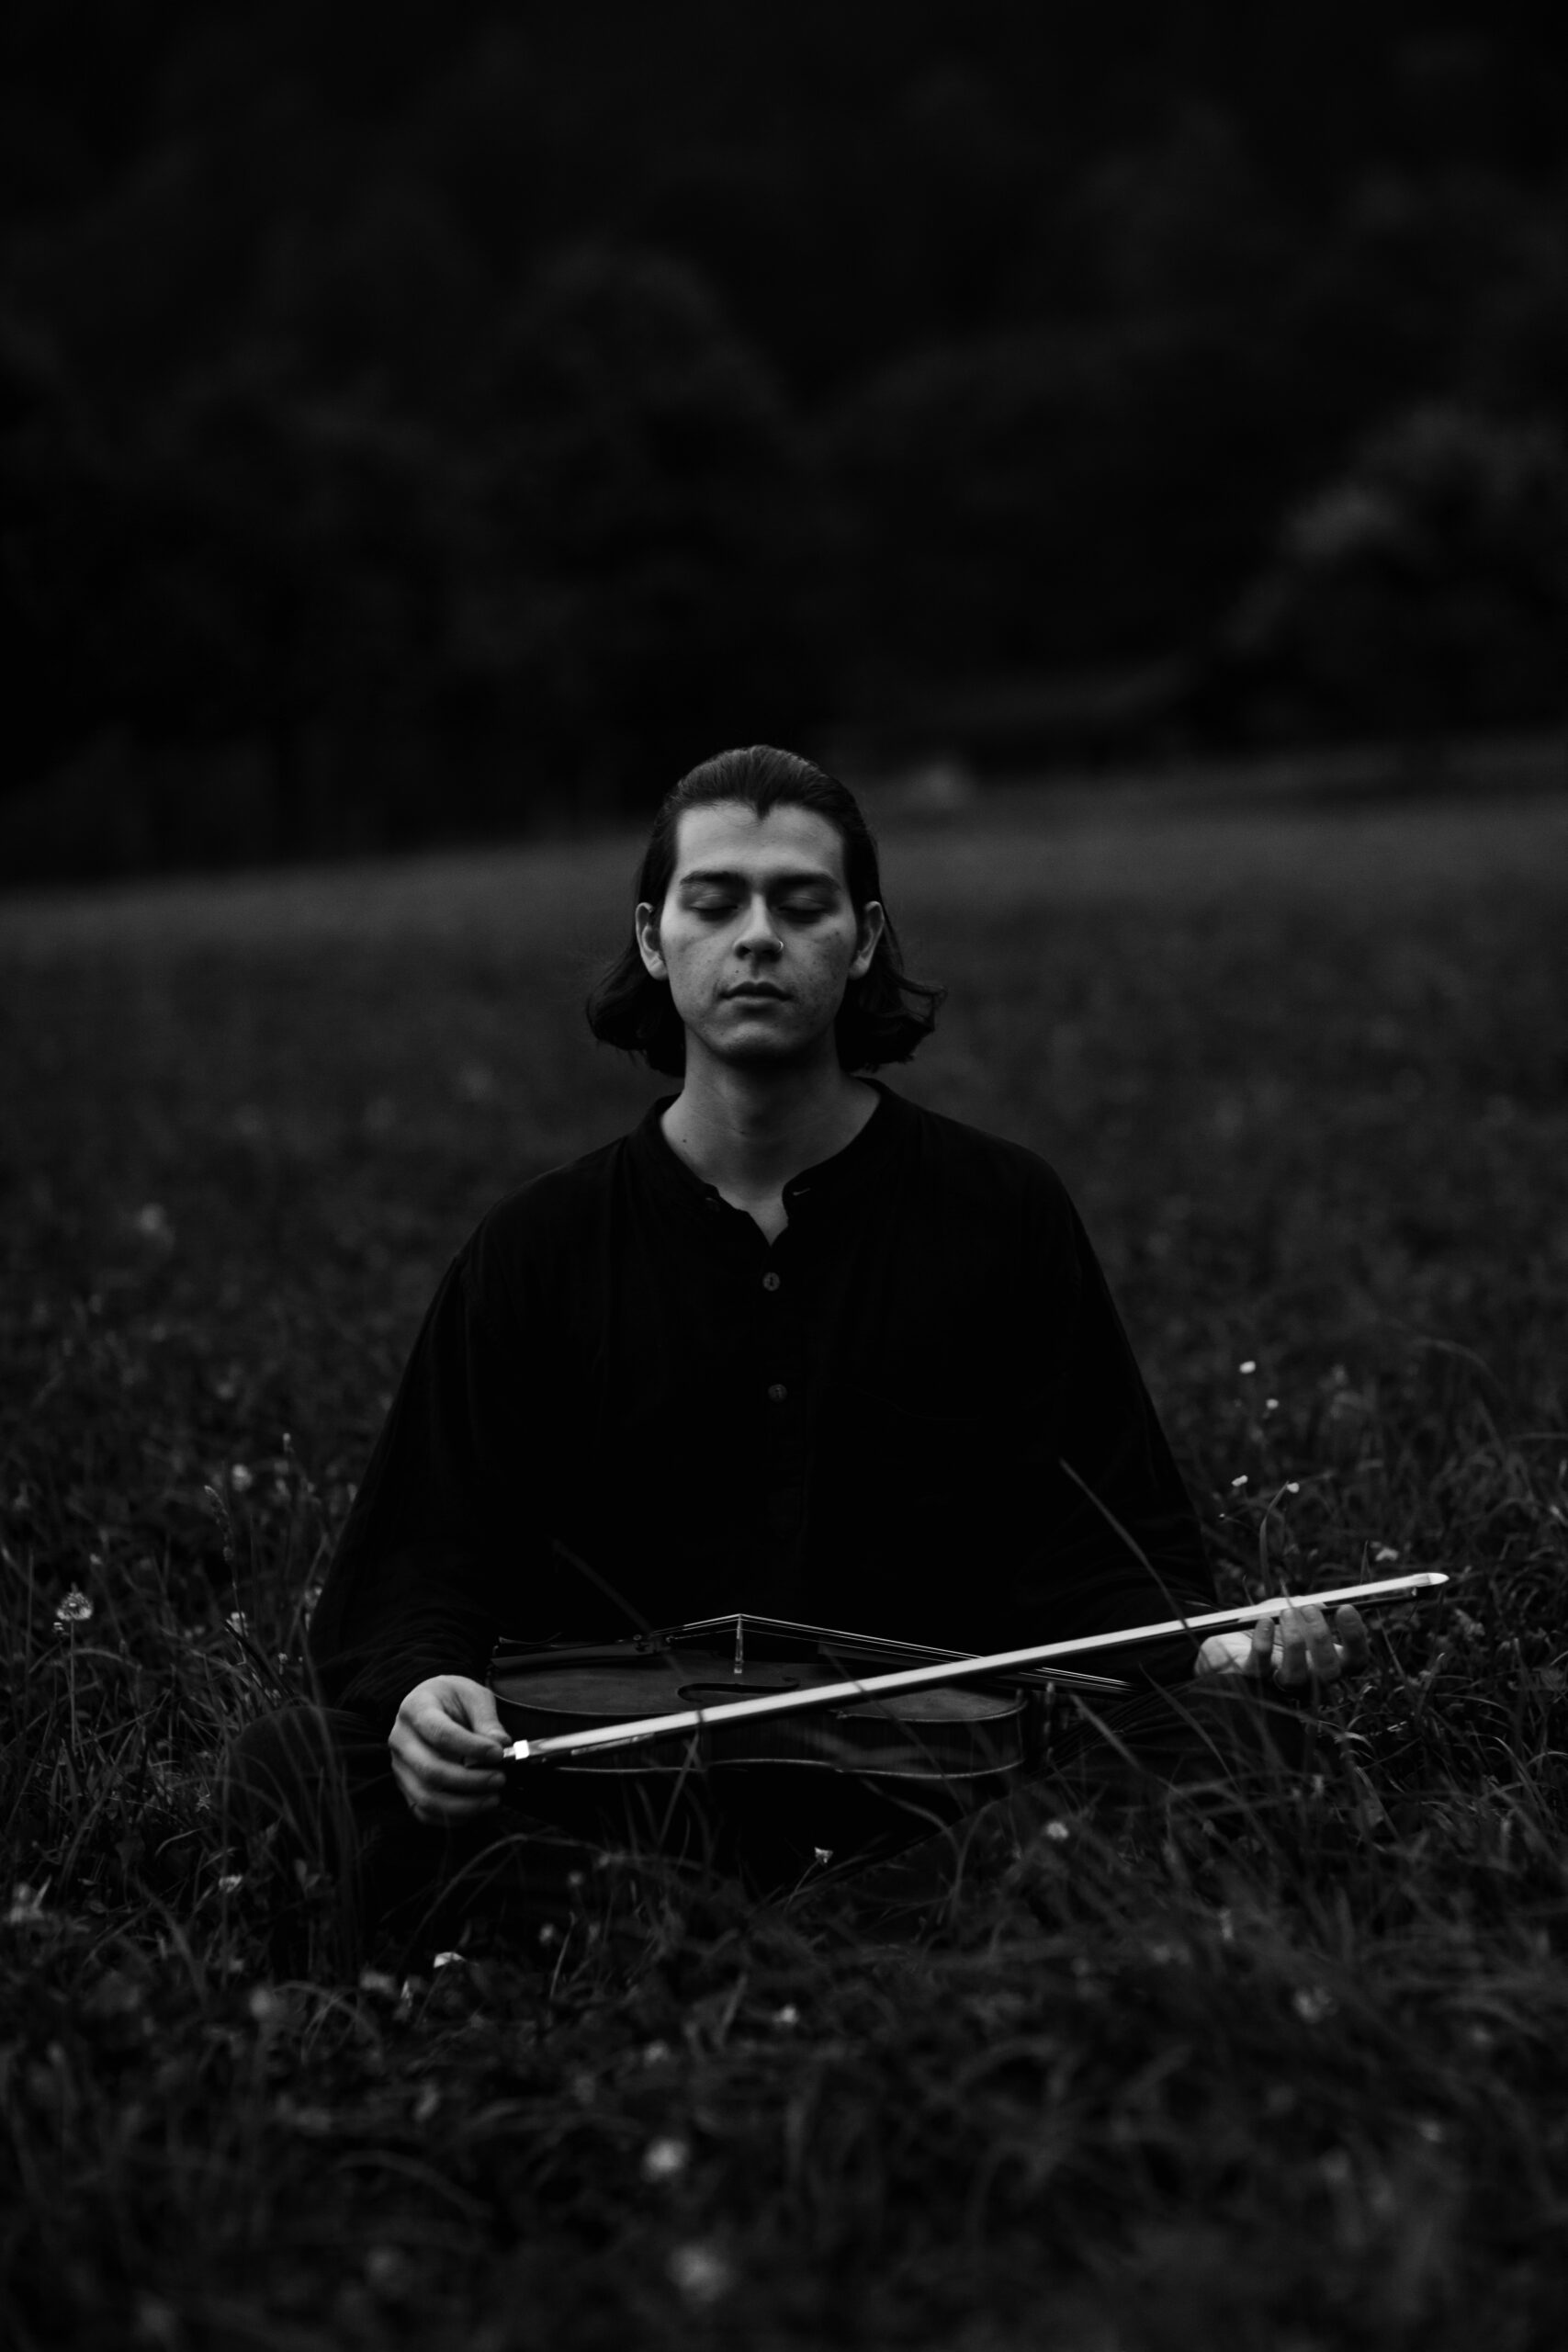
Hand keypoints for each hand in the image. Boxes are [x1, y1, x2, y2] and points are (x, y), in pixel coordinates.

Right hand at [389, 1674, 508, 1824]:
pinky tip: (477, 1808)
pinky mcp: (405, 1787)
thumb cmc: (452, 1698)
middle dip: (470, 1781)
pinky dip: (453, 1817)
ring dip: (464, 1805)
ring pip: (426, 1797)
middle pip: (430, 1770)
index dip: (471, 1747)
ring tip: (493, 1798)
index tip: (499, 1753)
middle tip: (500, 1778)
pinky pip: (424, 1812)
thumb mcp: (472, 1695)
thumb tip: (501, 1744)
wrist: (431, 1702)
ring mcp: (400, 1767)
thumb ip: (486, 1719)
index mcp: (415, 1709)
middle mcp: (401, 1740)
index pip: (440, 1734)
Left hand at [1194, 1601, 1368, 1696]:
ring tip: (1284, 1613)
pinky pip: (1260, 1665)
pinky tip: (1263, 1621)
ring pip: (1297, 1676)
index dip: (1356, 1638)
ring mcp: (1279, 1684)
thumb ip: (1305, 1607)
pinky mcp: (1250, 1680)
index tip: (1346, 1607)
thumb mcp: (1286, 1609)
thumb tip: (1321, 1606)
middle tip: (1308, 1609)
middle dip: (1322, 1638)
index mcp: (1324, 1662)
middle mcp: (1308, 1680)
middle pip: (1331, 1673)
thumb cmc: (1263, 1626)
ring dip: (1294, 1640)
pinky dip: (1263, 1641)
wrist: (1222, 1638)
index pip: (1355, 1661)